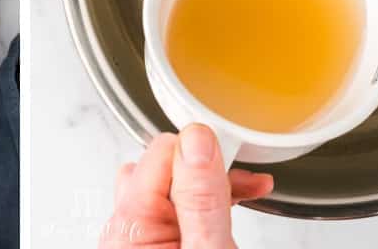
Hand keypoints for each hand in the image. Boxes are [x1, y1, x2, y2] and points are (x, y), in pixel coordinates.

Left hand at [99, 124, 273, 247]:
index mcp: (131, 224)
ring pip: (173, 186)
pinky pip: (177, 210)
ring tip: (249, 190)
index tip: (235, 151)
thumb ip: (201, 198)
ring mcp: (140, 240)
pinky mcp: (157, 246)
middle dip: (208, 165)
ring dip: (210, 183)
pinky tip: (234, 205)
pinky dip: (206, 204)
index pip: (162, 150)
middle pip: (166, 165)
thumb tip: (196, 139)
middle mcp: (127, 229)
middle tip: (245, 177)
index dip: (202, 146)